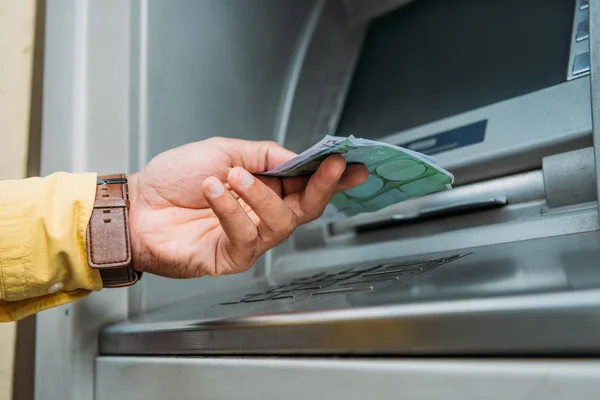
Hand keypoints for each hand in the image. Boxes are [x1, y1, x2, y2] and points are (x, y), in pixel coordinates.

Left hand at [127, 137, 367, 277]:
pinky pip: (246, 237)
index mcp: (264, 189)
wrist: (138, 206)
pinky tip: (213, 191)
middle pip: (306, 208)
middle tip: (329, 167)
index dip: (332, 177)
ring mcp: (248, 238)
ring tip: (233, 174)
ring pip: (280, 222)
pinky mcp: (231, 257)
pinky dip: (231, 210)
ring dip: (260, 194)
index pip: (306, 185)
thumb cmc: (174, 179)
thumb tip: (296, 158)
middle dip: (321, 187)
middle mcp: (261, 215)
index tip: (352, 165)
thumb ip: (264, 154)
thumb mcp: (225, 150)